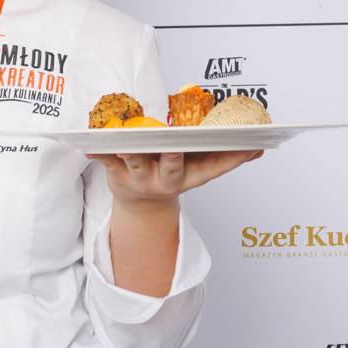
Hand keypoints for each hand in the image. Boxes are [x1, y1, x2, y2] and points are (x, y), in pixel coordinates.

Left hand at [87, 145, 262, 296]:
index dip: (232, 158)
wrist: (139, 206)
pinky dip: (97, 152)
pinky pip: (107, 162)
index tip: (249, 145)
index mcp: (190, 176)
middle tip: (176, 145)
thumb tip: (259, 148)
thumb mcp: (197, 169)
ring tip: (128, 141)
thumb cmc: (172, 174)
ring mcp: (143, 179)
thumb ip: (222, 156)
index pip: (215, 167)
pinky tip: (88, 144)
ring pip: (138, 162)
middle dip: (174, 156)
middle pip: (174, 167)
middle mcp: (168, 180)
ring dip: (133, 152)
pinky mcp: (118, 176)